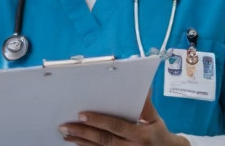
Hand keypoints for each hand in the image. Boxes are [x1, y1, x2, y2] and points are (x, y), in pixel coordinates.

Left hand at [58, 93, 189, 145]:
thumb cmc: (159, 134)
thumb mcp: (155, 119)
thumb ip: (146, 105)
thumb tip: (142, 86)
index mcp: (140, 135)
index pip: (116, 127)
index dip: (98, 121)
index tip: (81, 115)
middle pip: (103, 140)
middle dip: (83, 133)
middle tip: (65, 126)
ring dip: (81, 142)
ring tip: (65, 134)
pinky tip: (76, 143)